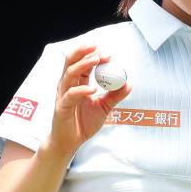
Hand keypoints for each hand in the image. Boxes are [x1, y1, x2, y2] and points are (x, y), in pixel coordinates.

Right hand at [46, 41, 131, 158]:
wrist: (69, 143)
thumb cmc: (82, 123)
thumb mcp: (104, 107)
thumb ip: (115, 95)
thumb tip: (128, 83)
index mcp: (77, 83)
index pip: (82, 63)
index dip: (93, 55)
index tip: (108, 53)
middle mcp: (68, 85)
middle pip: (71, 62)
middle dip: (83, 52)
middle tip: (98, 48)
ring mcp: (63, 95)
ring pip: (69, 74)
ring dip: (83, 64)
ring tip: (96, 60)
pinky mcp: (61, 107)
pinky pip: (70, 95)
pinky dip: (81, 90)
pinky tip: (92, 89)